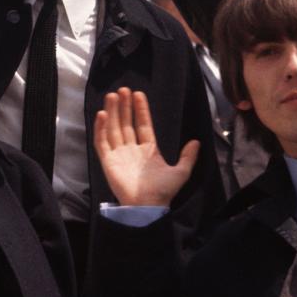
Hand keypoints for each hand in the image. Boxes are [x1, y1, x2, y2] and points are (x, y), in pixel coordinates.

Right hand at [94, 88, 198, 206]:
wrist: (148, 206)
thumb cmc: (163, 191)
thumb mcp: (181, 172)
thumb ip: (188, 157)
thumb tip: (196, 142)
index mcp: (148, 150)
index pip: (142, 124)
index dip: (140, 109)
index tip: (138, 94)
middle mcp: (131, 149)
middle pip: (126, 123)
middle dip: (124, 106)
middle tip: (122, 90)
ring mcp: (118, 154)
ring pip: (113, 128)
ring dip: (112, 112)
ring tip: (112, 96)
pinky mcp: (107, 161)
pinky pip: (102, 142)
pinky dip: (100, 128)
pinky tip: (102, 114)